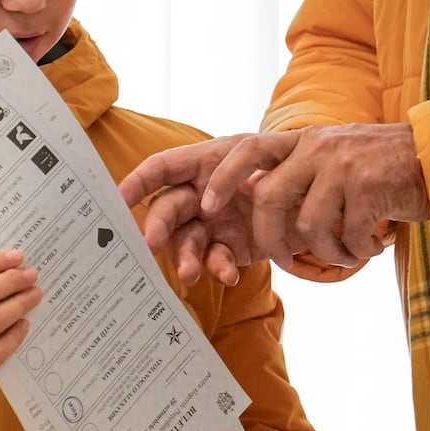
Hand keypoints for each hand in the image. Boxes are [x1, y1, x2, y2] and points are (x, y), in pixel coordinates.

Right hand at [118, 135, 270, 286]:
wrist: (311, 193)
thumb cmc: (280, 163)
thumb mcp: (258, 154)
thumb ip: (231, 170)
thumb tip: (207, 202)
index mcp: (199, 165)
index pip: (161, 168)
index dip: (137, 181)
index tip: (118, 199)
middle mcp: (197, 195)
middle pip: (166, 209)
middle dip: (155, 226)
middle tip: (149, 244)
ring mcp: (210, 224)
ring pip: (184, 241)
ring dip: (183, 257)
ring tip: (188, 273)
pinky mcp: (228, 248)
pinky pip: (215, 260)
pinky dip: (219, 268)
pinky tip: (228, 276)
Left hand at [204, 123, 429, 269]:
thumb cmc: (383, 168)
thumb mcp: (336, 158)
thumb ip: (300, 172)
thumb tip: (257, 194)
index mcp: (306, 141)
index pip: (249, 149)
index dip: (223, 178)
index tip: (206, 205)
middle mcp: (319, 148)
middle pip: (269, 199)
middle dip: (271, 239)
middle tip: (285, 259)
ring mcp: (344, 166)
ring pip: (309, 226)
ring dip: (327, 251)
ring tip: (348, 251)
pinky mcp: (370, 187)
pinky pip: (347, 235)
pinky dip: (357, 251)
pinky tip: (372, 246)